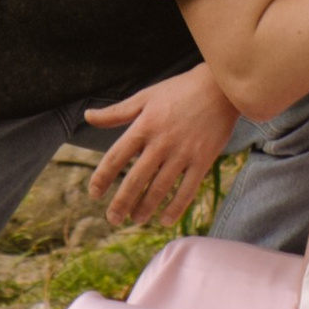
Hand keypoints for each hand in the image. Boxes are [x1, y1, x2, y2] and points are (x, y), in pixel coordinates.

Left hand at [86, 61, 238, 228]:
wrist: (221, 88)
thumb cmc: (180, 90)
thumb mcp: (145, 97)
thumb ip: (116, 112)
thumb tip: (87, 116)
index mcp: (143, 126)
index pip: (116, 157)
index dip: (102, 178)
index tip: (94, 193)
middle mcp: (161, 142)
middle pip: (135, 179)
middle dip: (121, 203)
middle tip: (112, 219)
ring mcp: (183, 153)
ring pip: (159, 188)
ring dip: (145, 208)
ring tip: (136, 219)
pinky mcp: (203, 160)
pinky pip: (187, 190)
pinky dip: (176, 208)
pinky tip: (165, 220)